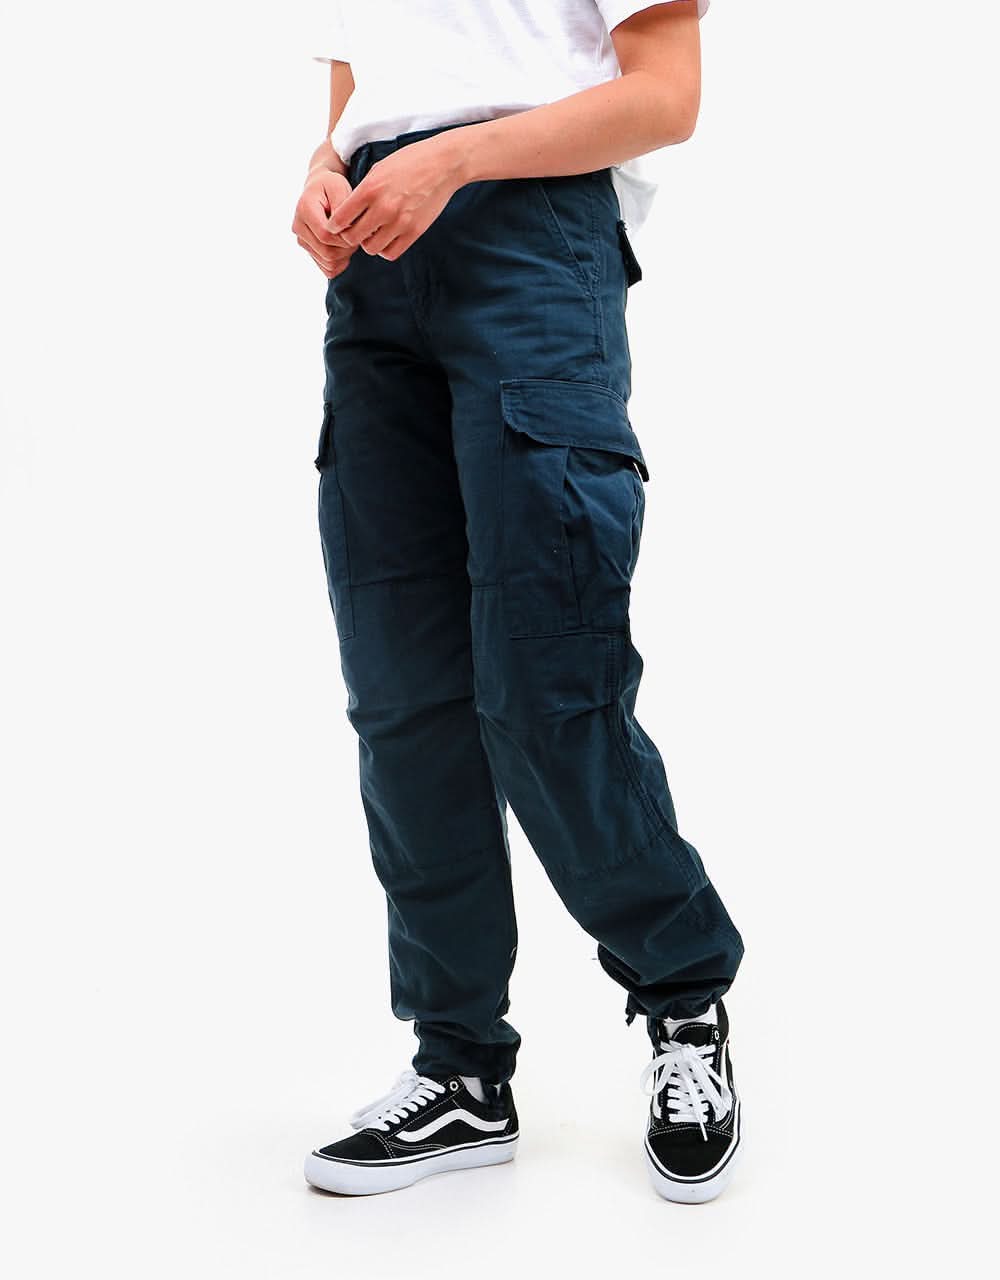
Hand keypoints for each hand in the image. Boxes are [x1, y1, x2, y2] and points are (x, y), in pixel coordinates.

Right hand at [292, 169, 357, 278]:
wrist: (320, 190)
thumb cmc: (331, 186)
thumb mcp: (339, 186)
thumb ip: (342, 205)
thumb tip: (344, 228)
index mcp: (304, 210)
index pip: (325, 236)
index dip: (345, 237)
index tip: (356, 228)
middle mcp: (299, 227)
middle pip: (327, 252)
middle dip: (347, 248)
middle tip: (356, 235)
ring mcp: (302, 241)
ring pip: (328, 263)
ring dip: (345, 255)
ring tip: (350, 238)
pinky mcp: (309, 251)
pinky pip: (328, 269)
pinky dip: (341, 263)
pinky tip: (344, 248)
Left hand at [327, 132, 467, 261]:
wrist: (443, 164)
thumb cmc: (409, 161)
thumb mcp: (379, 168)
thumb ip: (363, 190)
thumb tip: (348, 211)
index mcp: (370, 188)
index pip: (340, 218)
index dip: (335, 225)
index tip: (338, 224)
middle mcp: (383, 207)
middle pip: (353, 237)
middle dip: (349, 236)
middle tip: (353, 231)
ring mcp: (400, 222)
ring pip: (371, 248)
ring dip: (368, 243)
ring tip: (372, 234)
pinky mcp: (414, 231)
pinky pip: (391, 253)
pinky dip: (385, 249)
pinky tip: (386, 239)